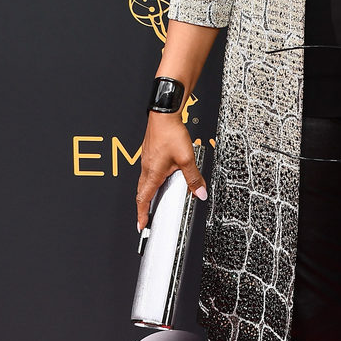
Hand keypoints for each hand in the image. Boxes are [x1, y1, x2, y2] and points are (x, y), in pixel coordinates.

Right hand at [135, 112, 206, 230]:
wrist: (164, 115)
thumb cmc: (170, 133)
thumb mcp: (187, 159)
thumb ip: (194, 178)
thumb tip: (199, 192)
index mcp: (152, 173)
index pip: (143, 199)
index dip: (141, 215)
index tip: (141, 225)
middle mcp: (146, 168)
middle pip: (141, 192)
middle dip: (143, 206)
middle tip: (146, 216)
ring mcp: (146, 160)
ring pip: (144, 181)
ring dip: (148, 192)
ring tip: (157, 199)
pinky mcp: (150, 153)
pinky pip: (148, 171)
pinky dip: (153, 179)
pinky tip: (163, 176)